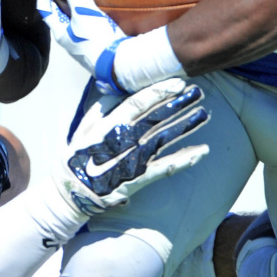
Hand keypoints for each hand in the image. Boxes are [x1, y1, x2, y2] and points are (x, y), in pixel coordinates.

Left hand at [36, 0, 128, 92]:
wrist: (120, 63)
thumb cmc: (97, 39)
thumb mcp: (84, 12)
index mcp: (60, 32)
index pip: (45, 9)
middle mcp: (69, 39)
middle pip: (58, 15)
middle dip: (58, 0)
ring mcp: (83, 43)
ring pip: (74, 21)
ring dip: (74, 8)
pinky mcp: (97, 45)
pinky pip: (88, 26)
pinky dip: (88, 15)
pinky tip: (98, 9)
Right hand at [53, 78, 209, 218]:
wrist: (71, 194)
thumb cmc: (77, 159)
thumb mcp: (82, 129)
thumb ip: (99, 109)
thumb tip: (115, 91)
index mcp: (108, 126)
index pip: (137, 103)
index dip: (158, 92)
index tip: (177, 82)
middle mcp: (122, 140)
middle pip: (155, 118)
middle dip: (177, 103)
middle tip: (198, 92)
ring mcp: (131, 159)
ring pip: (164, 139)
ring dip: (185, 126)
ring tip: (204, 114)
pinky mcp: (138, 178)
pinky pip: (165, 168)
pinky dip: (184, 159)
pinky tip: (202, 151)